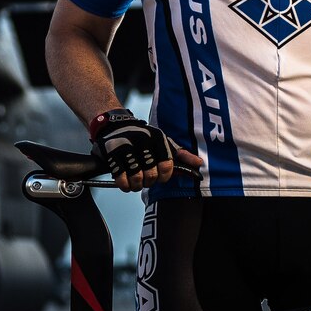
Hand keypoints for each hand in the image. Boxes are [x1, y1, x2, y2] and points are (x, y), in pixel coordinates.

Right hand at [89, 109, 203, 192]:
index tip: (160, 176)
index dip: (164, 176)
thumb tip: (199, 164)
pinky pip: (120, 178)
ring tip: (136, 181)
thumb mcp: (163, 142)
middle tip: (146, 179)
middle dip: (149, 182)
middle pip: (151, 175)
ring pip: (136, 179)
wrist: (115, 125)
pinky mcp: (111, 154)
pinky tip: (126, 182)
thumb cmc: (143, 138)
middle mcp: (142, 140)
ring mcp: (125, 147)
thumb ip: (181, 154)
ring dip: (136, 185)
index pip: (167, 166)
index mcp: (158, 137)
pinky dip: (124, 185)